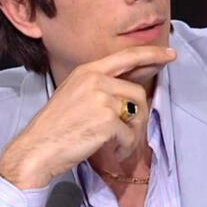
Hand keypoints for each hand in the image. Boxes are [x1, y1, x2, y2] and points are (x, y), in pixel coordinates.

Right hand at [0, 46, 176, 189]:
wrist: (37, 148)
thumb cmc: (56, 127)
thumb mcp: (74, 95)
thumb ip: (100, 87)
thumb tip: (133, 91)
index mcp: (87, 71)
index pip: (127, 57)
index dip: (151, 55)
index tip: (170, 55)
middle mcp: (95, 79)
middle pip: (137, 92)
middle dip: (140, 115)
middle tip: (132, 133)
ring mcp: (101, 98)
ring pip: (137, 112)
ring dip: (133, 133)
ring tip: (119, 144)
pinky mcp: (106, 120)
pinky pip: (130, 134)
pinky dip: (125, 147)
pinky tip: (114, 152)